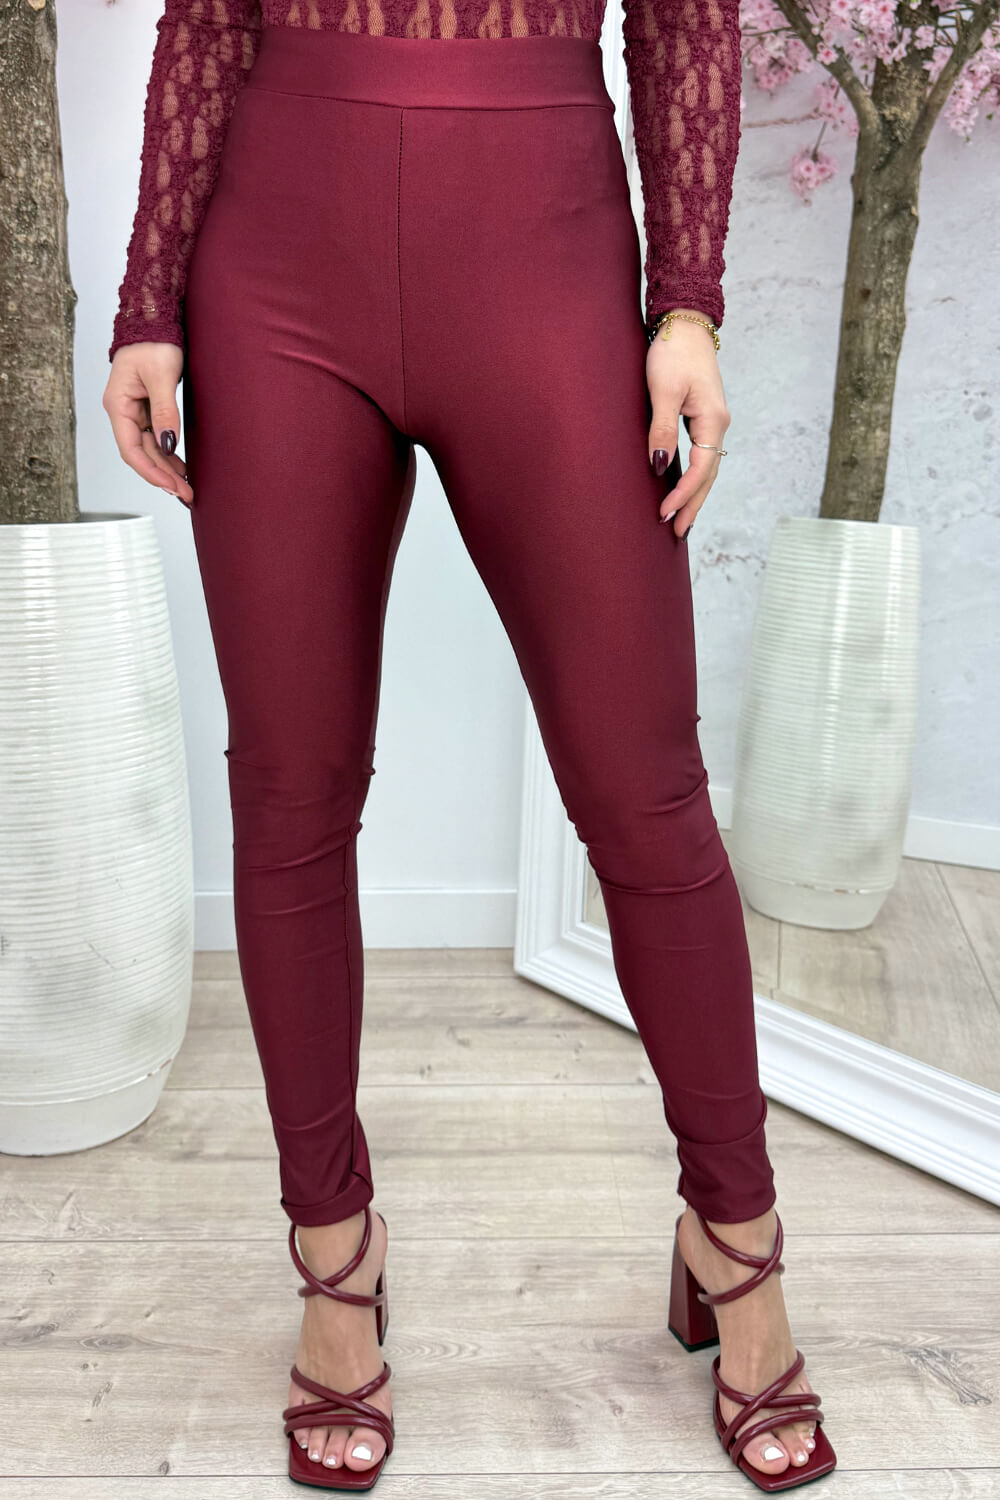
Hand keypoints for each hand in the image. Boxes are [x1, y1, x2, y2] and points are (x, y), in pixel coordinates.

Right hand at [103, 342, 194, 507]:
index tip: (172, 486)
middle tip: (187, 494)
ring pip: (149, 448)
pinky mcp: (147, 408)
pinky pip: (155, 437)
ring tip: (186, 487)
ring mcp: (135, 411)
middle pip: (141, 453)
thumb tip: (168, 445)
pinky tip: (180, 467)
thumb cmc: (154, 342)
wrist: (155, 320)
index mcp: (118, 405)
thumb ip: (164, 411)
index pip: (131, 449)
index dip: (151, 471)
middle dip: (163, 476)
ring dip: (166, 468)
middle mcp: (123, 411)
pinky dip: (167, 453)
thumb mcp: (161, 376)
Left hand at [646, 311, 730, 535]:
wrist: (684, 323)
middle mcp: (718, 424)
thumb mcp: (663, 390)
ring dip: (694, 495)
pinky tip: (684, 488)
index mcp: (713, 421)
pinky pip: (702, 456)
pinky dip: (694, 477)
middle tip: (676, 533)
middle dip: (693, 505)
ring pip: (707, 468)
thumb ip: (662, 429)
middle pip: (709, 476)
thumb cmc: (672, 353)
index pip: (701, 470)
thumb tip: (661, 467)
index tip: (664, 515)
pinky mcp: (704, 416)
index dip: (683, 495)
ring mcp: (713, 421)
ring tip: (680, 520)